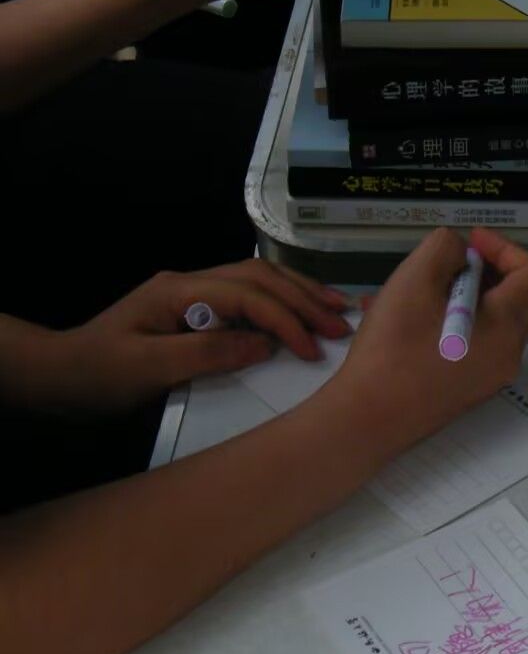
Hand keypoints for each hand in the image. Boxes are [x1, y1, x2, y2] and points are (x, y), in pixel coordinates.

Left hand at [27, 261, 351, 414]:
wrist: (59, 375)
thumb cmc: (98, 374)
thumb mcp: (148, 369)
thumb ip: (206, 354)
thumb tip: (263, 345)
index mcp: (178, 290)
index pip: (246, 295)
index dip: (284, 319)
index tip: (312, 348)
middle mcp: (189, 283)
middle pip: (260, 277)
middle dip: (303, 299)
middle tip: (342, 323)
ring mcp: (192, 293)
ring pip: (257, 281)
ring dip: (298, 295)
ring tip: (336, 310)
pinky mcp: (195, 310)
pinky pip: (247, 297)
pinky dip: (280, 303)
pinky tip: (300, 313)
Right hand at [324, 228, 527, 450]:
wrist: (366, 419)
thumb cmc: (394, 346)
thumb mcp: (415, 279)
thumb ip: (445, 249)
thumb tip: (460, 253)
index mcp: (507, 326)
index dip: (504, 247)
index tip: (469, 240)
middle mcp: (508, 355)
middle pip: (515, 298)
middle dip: (484, 271)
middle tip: (444, 264)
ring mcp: (489, 378)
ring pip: (489, 322)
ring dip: (461, 296)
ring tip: (415, 289)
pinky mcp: (467, 392)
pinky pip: (472, 345)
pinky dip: (451, 322)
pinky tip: (406, 318)